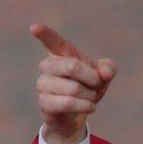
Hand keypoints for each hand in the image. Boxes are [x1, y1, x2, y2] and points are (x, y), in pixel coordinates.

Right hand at [30, 23, 116, 143]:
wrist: (77, 116)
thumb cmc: (88, 88)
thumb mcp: (103, 75)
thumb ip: (108, 68)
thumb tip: (104, 73)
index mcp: (60, 53)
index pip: (53, 41)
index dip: (44, 34)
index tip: (34, 28)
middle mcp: (47, 66)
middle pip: (73, 66)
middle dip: (92, 77)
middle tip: (97, 83)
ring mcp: (43, 84)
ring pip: (73, 88)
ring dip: (89, 95)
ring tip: (90, 98)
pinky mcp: (44, 103)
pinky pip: (67, 103)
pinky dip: (85, 106)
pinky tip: (90, 107)